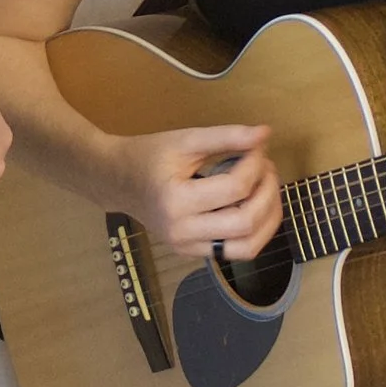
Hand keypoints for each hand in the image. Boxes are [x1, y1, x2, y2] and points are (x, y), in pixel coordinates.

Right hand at [122, 123, 281, 259]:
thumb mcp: (185, 140)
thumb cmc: (148, 156)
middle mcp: (182, 231)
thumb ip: (226, 137)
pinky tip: (256, 207)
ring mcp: (187, 248)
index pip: (235, 188)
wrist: (117, 181)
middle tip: (267, 168)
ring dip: (269, 219)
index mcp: (176, 200)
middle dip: (268, 192)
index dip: (256, 164)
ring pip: (248, 248)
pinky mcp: (193, 253)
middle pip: (246, 222)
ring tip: (269, 191)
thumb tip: (265, 133)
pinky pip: (236, 251)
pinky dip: (255, 232)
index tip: (257, 147)